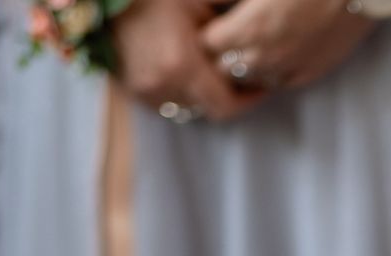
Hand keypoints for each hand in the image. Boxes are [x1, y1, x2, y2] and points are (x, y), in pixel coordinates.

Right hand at [114, 0, 263, 121]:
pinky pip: (164, 102)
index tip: (258, 88)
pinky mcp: (132, 88)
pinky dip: (178, 93)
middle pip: (208, 110)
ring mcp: (146, 89)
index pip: (225, 106)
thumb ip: (223, 26)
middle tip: (238, 82)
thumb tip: (250, 41)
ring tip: (208, 75)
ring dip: (201, 96)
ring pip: (187, 108)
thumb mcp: (194, 2)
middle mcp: (164, 84)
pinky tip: (181, 72)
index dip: (247, 101)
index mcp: (182, 64)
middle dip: (226, 98)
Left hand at [201, 0, 374, 94]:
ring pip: (253, 79)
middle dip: (222, 51)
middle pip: (226, 67)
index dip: (206, 28)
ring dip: (245, 64)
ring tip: (248, 44)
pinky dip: (271, 71)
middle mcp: (267, 55)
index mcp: (250, 28)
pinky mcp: (313, 71)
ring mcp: (291, 67)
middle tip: (225, 31)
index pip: (208, 43)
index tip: (211, 17)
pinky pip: (280, 82)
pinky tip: (274, 53)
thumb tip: (209, 1)